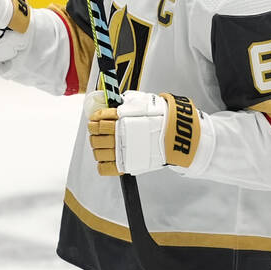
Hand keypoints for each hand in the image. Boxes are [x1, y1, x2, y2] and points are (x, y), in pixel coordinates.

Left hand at [86, 90, 205, 175]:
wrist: (176, 135)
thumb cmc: (161, 117)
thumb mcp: (141, 102)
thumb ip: (125, 103)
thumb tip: (112, 103)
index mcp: (121, 118)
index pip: (97, 119)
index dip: (94, 119)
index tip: (95, 120)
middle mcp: (119, 134)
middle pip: (95, 136)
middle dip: (95, 134)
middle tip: (100, 134)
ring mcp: (122, 150)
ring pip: (97, 152)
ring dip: (98, 148)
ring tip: (106, 145)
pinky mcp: (126, 165)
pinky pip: (104, 168)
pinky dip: (103, 164)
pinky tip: (109, 157)